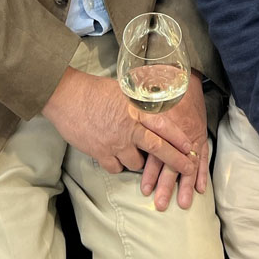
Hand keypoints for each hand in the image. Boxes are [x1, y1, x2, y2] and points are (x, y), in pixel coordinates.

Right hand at [42, 68, 197, 177]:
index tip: (191, 148)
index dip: (179, 139)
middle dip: (177, 162)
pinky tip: (115, 158)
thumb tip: (151, 106)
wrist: (66, 97)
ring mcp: (115, 143)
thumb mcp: (122, 91)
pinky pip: (116, 168)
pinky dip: (118, 165)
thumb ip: (137, 103)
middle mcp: (129, 128)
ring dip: (138, 161)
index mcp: (136, 110)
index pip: (164, 126)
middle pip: (159, 149)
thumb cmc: (92, 90)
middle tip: (188, 169)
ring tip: (134, 154)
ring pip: (136, 163)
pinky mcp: (100, 153)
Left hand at [139, 70, 208, 210]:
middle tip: (160, 204)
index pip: (155, 150)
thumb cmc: (155, 84)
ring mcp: (191, 133)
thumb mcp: (139, 95)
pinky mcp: (199, 134)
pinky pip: (203, 155)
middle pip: (171, 161)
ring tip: (184, 203)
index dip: (151, 171)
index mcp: (159, 122)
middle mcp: (177, 131)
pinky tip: (200, 188)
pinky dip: (202, 172)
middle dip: (167, 184)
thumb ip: (129, 114)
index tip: (145, 188)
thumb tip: (111, 126)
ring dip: (186, 184)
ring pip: (189, 162)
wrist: (179, 74)